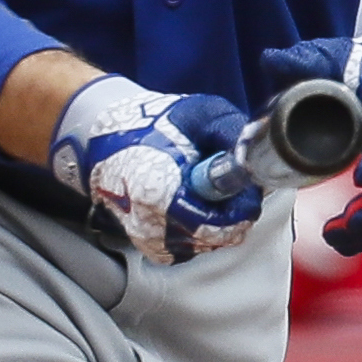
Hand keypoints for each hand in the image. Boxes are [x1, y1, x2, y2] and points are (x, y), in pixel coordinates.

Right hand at [49, 76, 258, 264]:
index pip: (221, 222)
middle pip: (218, 236)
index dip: (242, 203)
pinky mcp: (150, 245)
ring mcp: (150, 238)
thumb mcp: (198, 114)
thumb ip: (230, 134)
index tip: (245, 185)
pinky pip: (192, 247)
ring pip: (208, 243)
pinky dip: (201, 230)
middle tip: (230, 185)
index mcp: (161, 193)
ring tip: (207, 191)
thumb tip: (256, 153)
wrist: (106, 136)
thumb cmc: (151, 122)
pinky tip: (194, 204)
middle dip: (232, 211)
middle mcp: (152, 224)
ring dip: (218, 221)